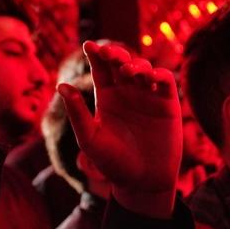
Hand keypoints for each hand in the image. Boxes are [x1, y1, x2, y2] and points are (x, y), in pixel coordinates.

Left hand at [59, 41, 180, 217]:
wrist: (142, 182)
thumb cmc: (113, 163)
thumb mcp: (90, 139)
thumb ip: (77, 113)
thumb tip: (61, 86)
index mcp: (106, 97)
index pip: (100, 69)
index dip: (96, 55)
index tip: (89, 46)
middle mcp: (127, 93)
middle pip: (121, 64)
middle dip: (116, 54)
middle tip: (109, 55)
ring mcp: (148, 97)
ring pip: (143, 69)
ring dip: (137, 65)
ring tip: (129, 72)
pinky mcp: (168, 104)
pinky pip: (166, 81)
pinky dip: (160, 75)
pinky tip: (151, 77)